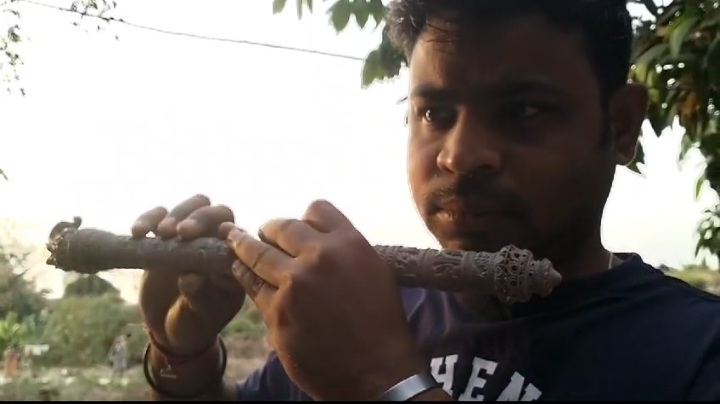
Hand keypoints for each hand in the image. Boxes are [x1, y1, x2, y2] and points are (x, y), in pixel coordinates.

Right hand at [135, 194, 244, 355]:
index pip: (236, 234)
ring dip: (176, 213)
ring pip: (191, 207)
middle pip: (216, 212)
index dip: (222, 231)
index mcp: (233, 260)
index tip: (204, 239)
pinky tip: (137, 232)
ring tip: (160, 232)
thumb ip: (199, 297)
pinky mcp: (165, 239)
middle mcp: (216, 243)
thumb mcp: (199, 316)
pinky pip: (159, 217)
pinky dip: (148, 219)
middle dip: (199, 217)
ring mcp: (191, 238)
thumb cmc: (194, 324)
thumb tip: (190, 277)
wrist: (170, 330)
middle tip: (179, 232)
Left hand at [226, 200, 423, 399]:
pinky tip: (238, 271)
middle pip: (282, 227)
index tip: (298, 227)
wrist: (377, 372)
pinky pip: (251, 285)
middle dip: (270, 229)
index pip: (317, 209)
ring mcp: (295, 284)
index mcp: (350, 244)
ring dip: (243, 245)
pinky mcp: (277, 311)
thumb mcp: (375, 273)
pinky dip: (243, 275)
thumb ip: (347, 251)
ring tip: (234, 240)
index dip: (304, 218)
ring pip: (258, 253)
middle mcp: (321, 257)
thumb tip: (320, 240)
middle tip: (263, 232)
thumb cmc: (381, 325)